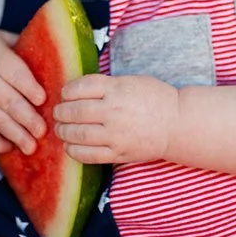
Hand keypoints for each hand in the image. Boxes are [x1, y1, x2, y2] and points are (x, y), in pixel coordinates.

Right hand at [0, 28, 45, 154]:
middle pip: (7, 101)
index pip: (14, 73)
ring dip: (14, 135)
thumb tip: (54, 53)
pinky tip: (9, 149)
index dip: (29, 87)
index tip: (43, 99)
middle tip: (43, 131)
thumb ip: (22, 45)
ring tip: (31, 147)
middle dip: (26, 118)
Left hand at [53, 74, 179, 164]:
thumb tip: (77, 90)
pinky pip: (87, 155)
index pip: (80, 88)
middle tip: (58, 112)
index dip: (67, 91)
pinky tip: (70, 146)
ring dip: (63, 131)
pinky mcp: (118, 153)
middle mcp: (114, 111)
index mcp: (118, 89)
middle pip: (74, 112)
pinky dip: (73, 151)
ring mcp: (116, 134)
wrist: (177, 123)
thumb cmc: (155, 98)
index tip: (65, 94)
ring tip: (61, 129)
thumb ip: (107, 85)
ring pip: (77, 135)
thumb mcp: (132, 81)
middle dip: (60, 112)